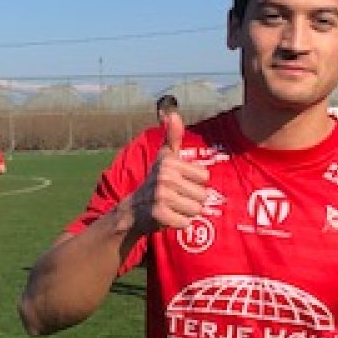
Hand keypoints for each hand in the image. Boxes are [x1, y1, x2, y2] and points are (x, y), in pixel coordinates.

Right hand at [128, 110, 207, 234]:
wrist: (133, 209)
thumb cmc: (155, 181)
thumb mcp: (164, 158)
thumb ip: (173, 137)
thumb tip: (173, 114)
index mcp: (169, 162)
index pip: (205, 177)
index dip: (195, 183)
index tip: (180, 183)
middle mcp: (165, 177)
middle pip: (203, 195)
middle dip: (192, 200)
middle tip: (176, 198)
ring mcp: (161, 196)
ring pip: (196, 210)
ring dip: (186, 212)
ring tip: (173, 207)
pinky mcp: (159, 214)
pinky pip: (186, 223)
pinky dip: (179, 223)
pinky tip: (168, 217)